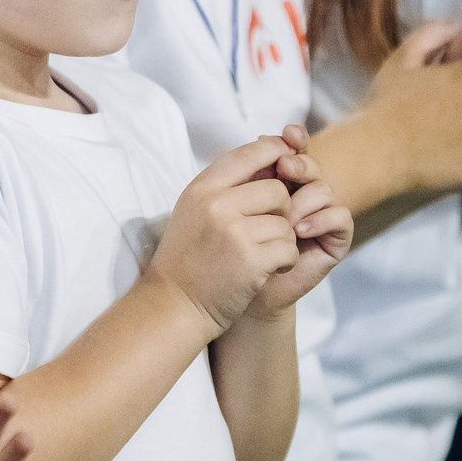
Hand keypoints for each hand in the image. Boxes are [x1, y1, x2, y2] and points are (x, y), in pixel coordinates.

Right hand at [146, 135, 307, 335]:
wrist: (173, 307)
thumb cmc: (186, 261)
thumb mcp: (193, 211)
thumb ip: (223, 187)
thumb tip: (267, 155)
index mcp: (202, 188)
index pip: (250, 153)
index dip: (276, 153)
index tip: (287, 163)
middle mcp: (216, 204)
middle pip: (276, 189)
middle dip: (281, 211)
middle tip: (267, 232)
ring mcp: (233, 231)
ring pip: (286, 222)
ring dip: (282, 240)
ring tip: (263, 255)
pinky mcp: (250, 259)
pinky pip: (289, 249)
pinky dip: (285, 261)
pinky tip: (269, 269)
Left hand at [245, 128, 352, 319]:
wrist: (240, 292)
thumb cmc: (230, 250)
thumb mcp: (233, 206)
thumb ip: (245, 173)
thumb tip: (261, 137)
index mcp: (279, 181)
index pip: (293, 151)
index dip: (295, 139)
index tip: (289, 134)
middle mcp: (302, 194)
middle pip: (310, 165)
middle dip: (299, 163)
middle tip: (285, 167)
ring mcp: (320, 215)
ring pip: (323, 188)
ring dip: (303, 199)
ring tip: (284, 218)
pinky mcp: (335, 239)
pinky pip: (340, 216)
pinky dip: (321, 219)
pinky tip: (300, 230)